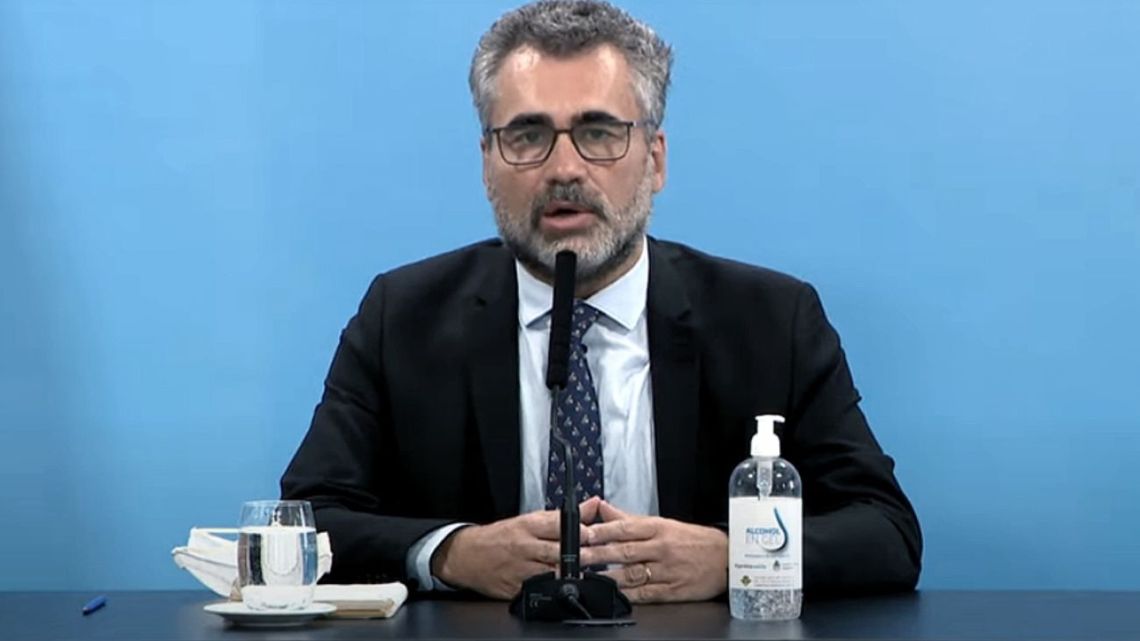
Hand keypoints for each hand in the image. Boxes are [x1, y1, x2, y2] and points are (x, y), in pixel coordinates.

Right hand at [431, 496, 601, 598]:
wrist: (467, 555)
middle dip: (580, 555)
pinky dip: (552, 588)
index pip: (559, 526)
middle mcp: (524, 546)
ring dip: (569, 573)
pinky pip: (538, 590)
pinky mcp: (515, 588)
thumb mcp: (529, 520)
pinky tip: (561, 586)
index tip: (593, 534)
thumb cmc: (501, 537)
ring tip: (581, 572)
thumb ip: (562, 517)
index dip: (580, 531)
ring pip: (552, 573)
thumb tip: (593, 504)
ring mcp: (519, 569)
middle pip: (558, 551)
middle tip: (596, 556)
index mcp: (528, 526)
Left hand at [580, 500, 726, 602]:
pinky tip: (614, 595)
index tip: (582, 534)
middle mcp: (661, 548)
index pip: (624, 528)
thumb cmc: (693, 540)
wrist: (728, 558)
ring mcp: (667, 570)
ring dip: (608, 576)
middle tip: (576, 558)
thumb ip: (629, 518)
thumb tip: (602, 507)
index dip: (601, 531)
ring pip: (633, 573)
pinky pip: (647, 593)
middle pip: (624, 551)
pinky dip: (629, 595)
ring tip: (588, 577)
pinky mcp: (673, 590)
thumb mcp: (662, 523)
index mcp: (658, 528)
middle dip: (597, 555)